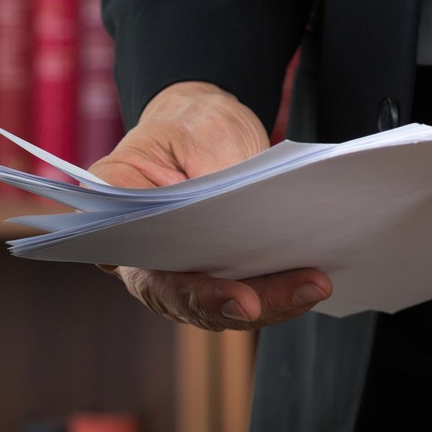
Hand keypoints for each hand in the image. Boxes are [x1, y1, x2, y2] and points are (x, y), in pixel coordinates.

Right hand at [88, 81, 333, 329]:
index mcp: (115, 215)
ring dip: (271, 302)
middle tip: (299, 290)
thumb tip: (247, 229)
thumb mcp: (202, 135)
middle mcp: (137, 256)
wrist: (201, 126)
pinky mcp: (212, 275)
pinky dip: (277, 292)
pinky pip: (242, 295)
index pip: (147, 269)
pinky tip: (312, 281)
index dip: (192, 294)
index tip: (240, 298)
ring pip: (218, 307)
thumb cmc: (191, 124)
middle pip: (187, 299)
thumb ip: (215, 183)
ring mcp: (175, 272)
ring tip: (316, 282)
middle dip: (245, 303)